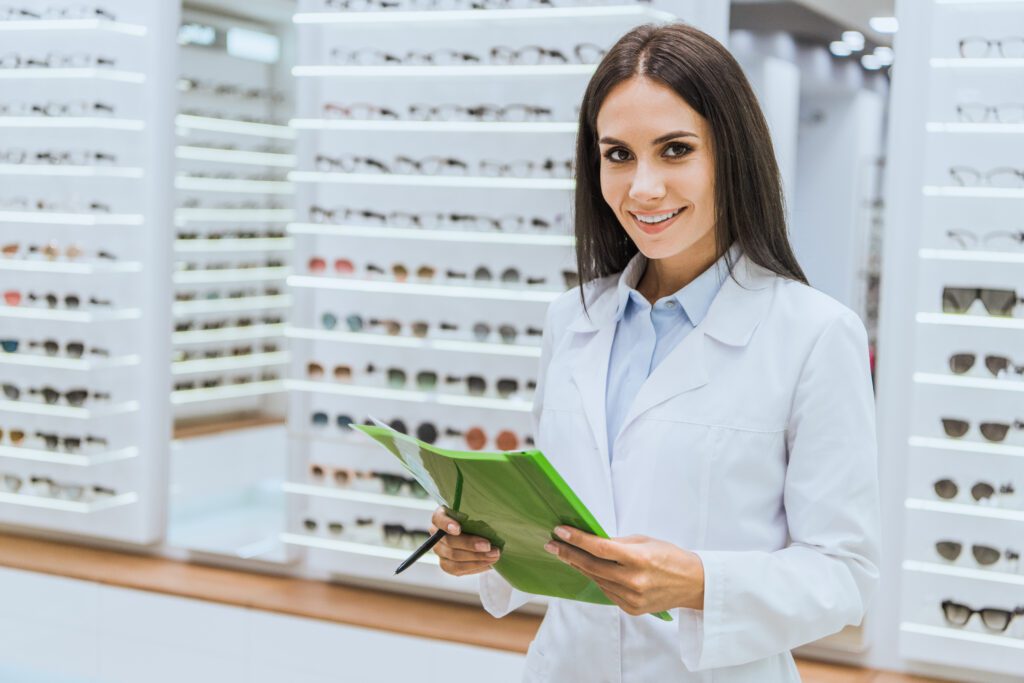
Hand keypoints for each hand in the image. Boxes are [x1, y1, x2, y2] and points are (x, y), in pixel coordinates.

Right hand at [430, 506, 500, 576]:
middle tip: (488, 546)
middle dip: (470, 544)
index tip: (458, 528)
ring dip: (476, 557)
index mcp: (441, 517)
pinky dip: (475, 566)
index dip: (446, 524)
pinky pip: (458, 568)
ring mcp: (440, 551)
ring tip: (493, 555)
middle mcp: (437, 535)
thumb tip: (491, 519)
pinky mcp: (446, 565)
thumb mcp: (478, 514)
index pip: (438, 519)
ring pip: (454, 557)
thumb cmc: (479, 521)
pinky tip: (488, 562)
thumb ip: (478, 515)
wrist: (481, 537)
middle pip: (449, 541)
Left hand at [544, 526, 704, 615]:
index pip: (599, 548)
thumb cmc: (669, 557)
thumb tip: (591, 541)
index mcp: (639, 559)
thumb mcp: (645, 541)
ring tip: (566, 554)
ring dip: (580, 566)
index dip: (577, 540)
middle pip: (591, 566)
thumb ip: (617, 543)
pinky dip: (598, 579)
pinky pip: (606, 591)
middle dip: (568, 554)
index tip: (559, 532)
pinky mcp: (630, 609)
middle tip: (552, 544)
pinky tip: (590, 569)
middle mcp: (634, 581)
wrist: (693, 584)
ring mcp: (631, 598)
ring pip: (596, 579)